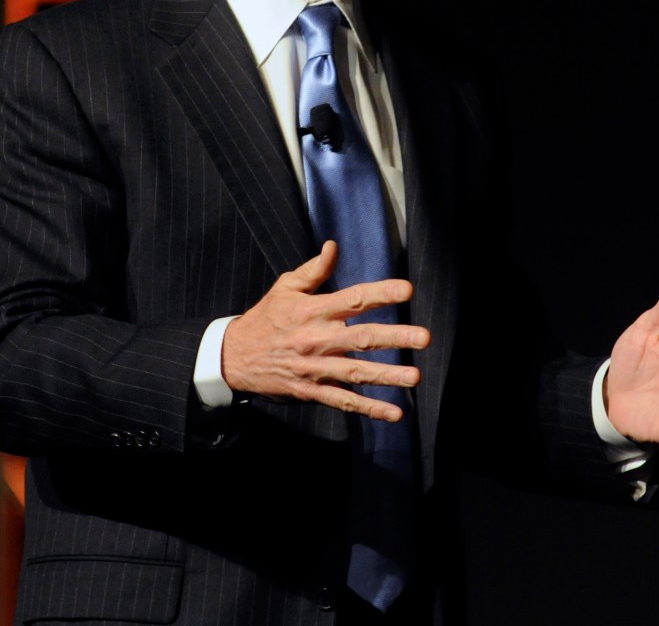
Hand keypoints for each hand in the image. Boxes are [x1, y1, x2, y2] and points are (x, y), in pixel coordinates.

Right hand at [221, 241, 429, 420]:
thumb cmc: (265, 317)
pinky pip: (344, 401)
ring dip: (388, 376)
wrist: (234, 357)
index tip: (407, 289)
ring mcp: (315, 368)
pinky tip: (394, 412)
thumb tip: (334, 246)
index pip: (353, 298)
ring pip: (356, 373)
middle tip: (424, 336)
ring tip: (416, 376)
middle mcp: (317, 339)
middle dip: (395, 337)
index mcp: (313, 310)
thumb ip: (314, 269)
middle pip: (361, 337)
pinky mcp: (311, 390)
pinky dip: (369, 408)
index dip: (381, 293)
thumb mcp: (285, 287)